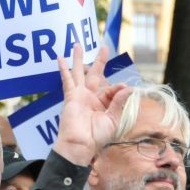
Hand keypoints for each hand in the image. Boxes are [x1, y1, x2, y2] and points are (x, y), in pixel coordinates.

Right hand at [54, 44, 129, 165]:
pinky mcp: (71, 96)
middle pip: (95, 75)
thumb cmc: (96, 137)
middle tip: (103, 47)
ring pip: (79, 73)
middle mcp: (90, 98)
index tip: (122, 88)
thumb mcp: (113, 119)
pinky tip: (61, 59)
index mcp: (102, 105)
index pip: (110, 90)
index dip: (117, 88)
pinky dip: (64, 69)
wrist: (80, 145)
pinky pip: (67, 80)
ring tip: (77, 45)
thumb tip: (128, 87)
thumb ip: (119, 103)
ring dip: (79, 59)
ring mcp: (79, 96)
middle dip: (99, 61)